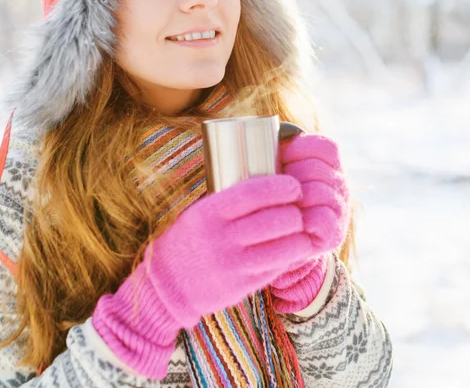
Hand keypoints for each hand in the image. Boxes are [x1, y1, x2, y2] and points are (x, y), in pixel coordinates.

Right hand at [92, 174, 312, 377]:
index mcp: (209, 213)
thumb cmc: (190, 240)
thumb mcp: (200, 212)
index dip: (280, 187)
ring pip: (284, 247)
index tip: (292, 185)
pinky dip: (291, 255)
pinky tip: (292, 247)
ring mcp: (233, 265)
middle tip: (299, 207)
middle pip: (275, 220)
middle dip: (295, 211)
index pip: (253, 193)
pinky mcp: (243, 286)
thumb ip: (230, 202)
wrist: (168, 284)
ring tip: (301, 228)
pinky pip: (278, 267)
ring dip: (300, 235)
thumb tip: (271, 183)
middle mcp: (221, 238)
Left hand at [269, 134, 349, 312]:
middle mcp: (340, 185)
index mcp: (330, 164)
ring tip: (279, 203)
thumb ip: (278, 149)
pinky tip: (291, 220)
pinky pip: (321, 219)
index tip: (281, 157)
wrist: (277, 240)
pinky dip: (303, 219)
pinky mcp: (334, 233)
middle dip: (292, 175)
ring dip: (294, 198)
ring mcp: (340, 209)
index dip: (300, 149)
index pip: (325, 147)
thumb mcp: (278, 169)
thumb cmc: (273, 196)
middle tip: (275, 186)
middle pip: (317, 169)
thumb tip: (272, 132)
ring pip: (318, 193)